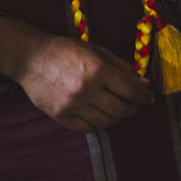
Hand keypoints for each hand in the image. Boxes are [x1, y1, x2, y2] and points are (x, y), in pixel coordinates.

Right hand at [0, 23, 155, 133]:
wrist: (31, 58)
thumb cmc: (67, 51)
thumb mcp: (98, 52)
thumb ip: (123, 69)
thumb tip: (144, 85)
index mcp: (98, 70)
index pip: (131, 91)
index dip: (144, 97)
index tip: (149, 98)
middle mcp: (86, 89)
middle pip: (121, 110)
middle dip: (133, 109)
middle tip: (135, 105)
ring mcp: (72, 105)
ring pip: (106, 122)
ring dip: (117, 118)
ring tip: (118, 110)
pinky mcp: (59, 115)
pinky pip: (87, 129)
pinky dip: (98, 125)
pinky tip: (100, 116)